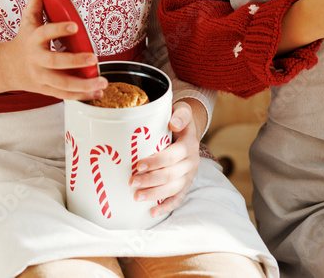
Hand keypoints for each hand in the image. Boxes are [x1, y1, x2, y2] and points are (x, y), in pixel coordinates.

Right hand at [0, 0, 107, 100]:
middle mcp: (37, 60)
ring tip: (102, 82)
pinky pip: (65, 95)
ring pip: (62, 85)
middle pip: (55, 63)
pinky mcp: (47, 90)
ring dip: (84, 85)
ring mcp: (41, 77)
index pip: (45, 33)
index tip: (75, 25)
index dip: (59, 29)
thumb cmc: (24, 39)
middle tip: (94, 58)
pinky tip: (98, 93)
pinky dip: (82, 95)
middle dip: (75, 62)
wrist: (7, 67)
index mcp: (33, 39)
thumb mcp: (28, 17)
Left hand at [129, 100, 201, 215]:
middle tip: (131, 183)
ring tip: (136, 197)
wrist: (187, 129)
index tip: (138, 165)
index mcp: (190, 144)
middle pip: (171, 175)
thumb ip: (180, 114)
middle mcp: (192, 161)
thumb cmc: (178, 119)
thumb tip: (173, 123)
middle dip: (151, 180)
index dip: (156, 162)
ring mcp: (189, 175)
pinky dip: (166, 206)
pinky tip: (152, 213)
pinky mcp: (186, 184)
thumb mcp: (182, 110)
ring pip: (174, 188)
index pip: (173, 156)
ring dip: (155, 194)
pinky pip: (178, 198)